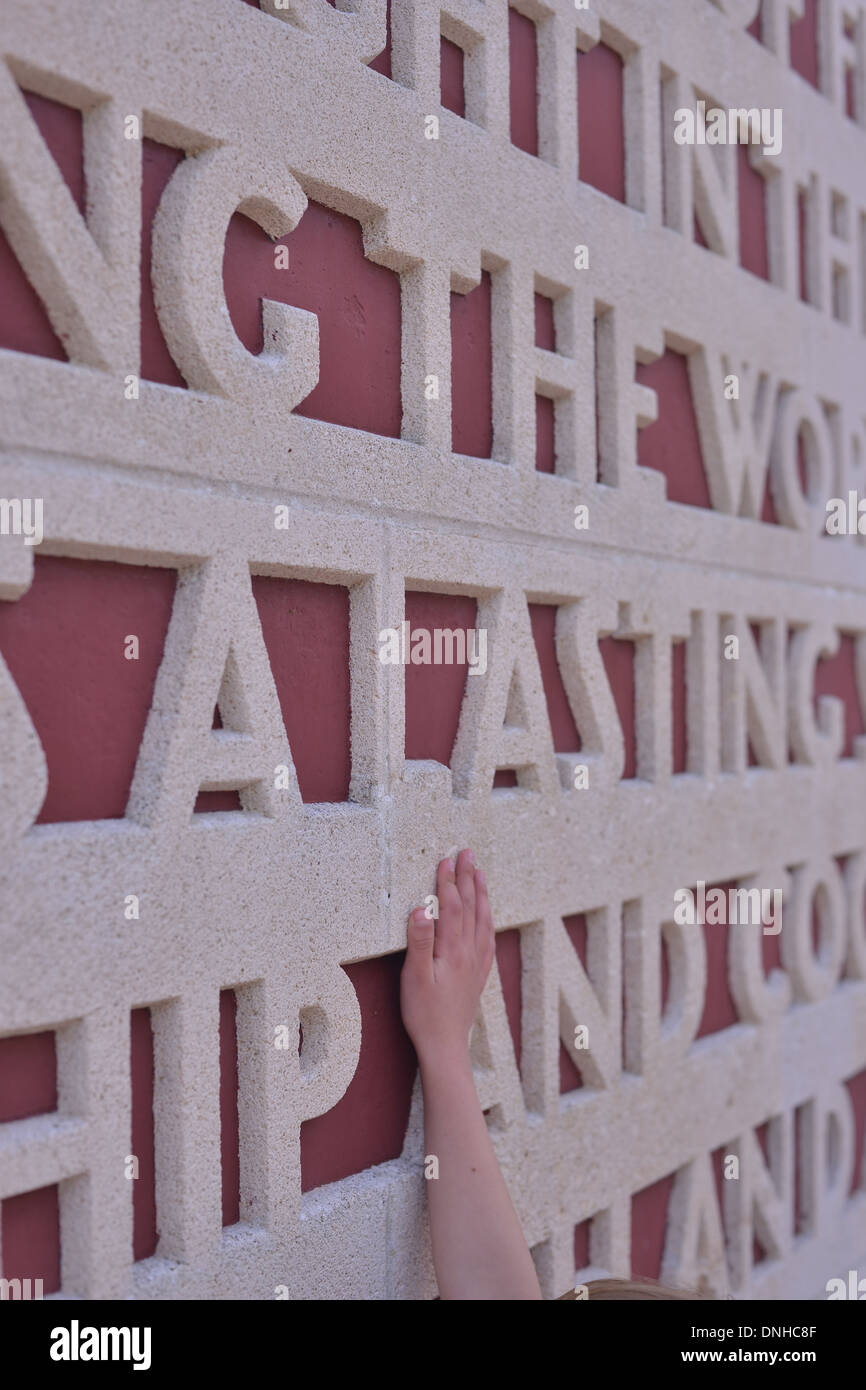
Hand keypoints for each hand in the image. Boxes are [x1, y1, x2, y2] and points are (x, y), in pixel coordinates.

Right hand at [400, 849, 495, 1067]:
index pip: (451, 906)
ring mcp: (477, 962)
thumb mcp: (414, 977)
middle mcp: (470, 952)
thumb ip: (419, 942)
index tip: (446, 859)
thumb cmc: (424, 1013)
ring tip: (480, 873)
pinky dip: (488, 918)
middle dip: (468, 878)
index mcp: (452, 949)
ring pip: (483, 919)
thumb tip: (420, 910)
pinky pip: (488, 937)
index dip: (448, 881)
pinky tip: (487, 914)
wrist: (445, 1044)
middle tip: (468, 853)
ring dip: (481, 893)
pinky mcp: (479, 973)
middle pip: (470, 906)